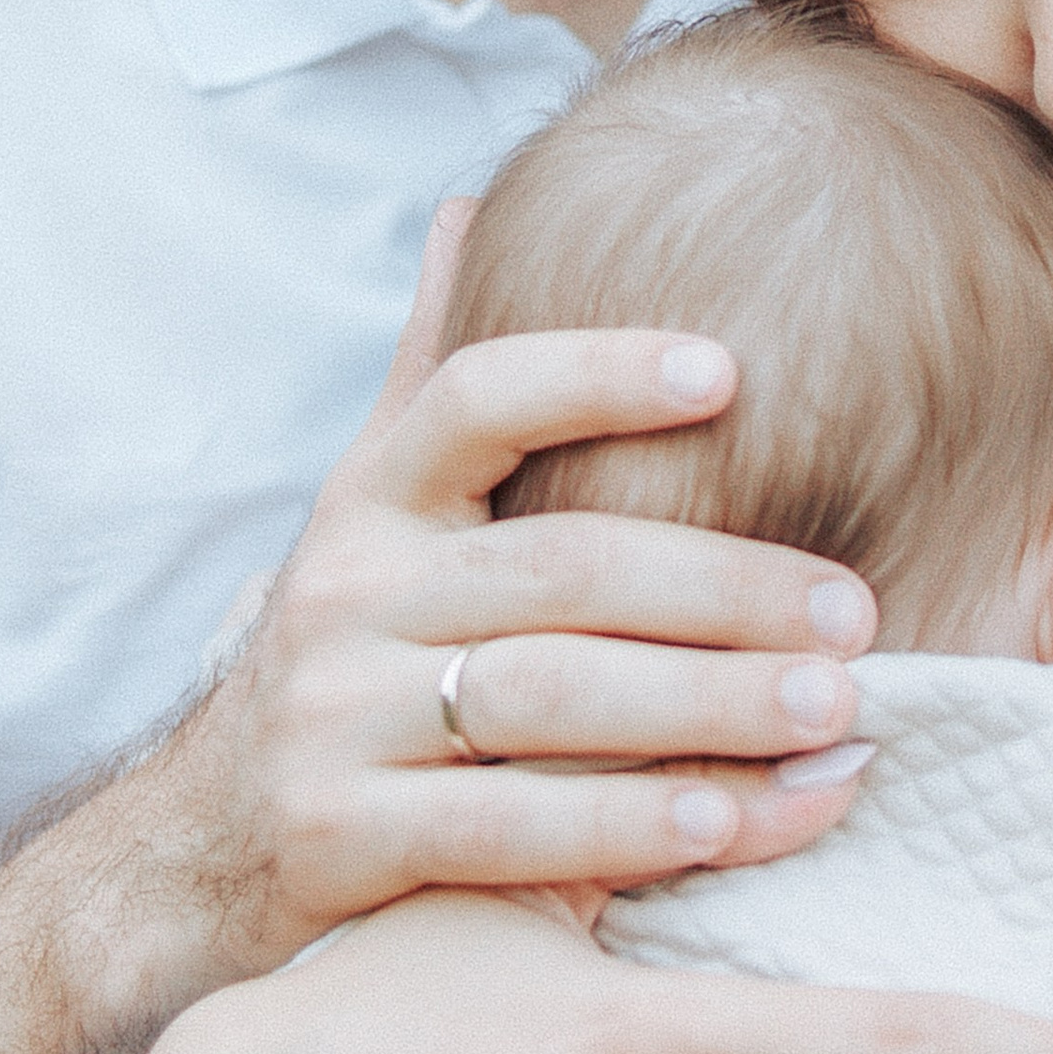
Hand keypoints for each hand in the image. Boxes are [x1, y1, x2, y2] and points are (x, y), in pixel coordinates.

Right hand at [105, 209, 886, 1002]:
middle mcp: (344, 593)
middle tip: (858, 611)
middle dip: (725, 587)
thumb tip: (471, 203)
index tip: (732, 370)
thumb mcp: (371, 509)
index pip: (477, 394)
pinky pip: (514, 831)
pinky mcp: (343, 843)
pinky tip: (739, 821)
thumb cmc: (349, 655)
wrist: (194, 850)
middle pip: (559, 566)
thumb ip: (430, 371)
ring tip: (840, 712)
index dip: (599, 373)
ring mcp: (334, 718)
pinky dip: (636, 830)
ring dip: (711, 707)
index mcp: (370, 497)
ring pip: (550, 698)